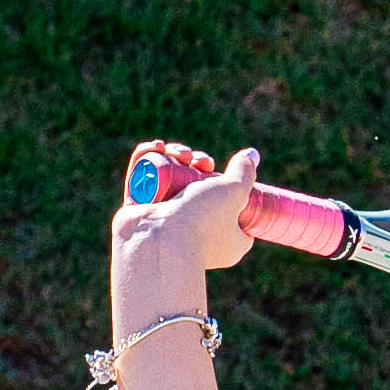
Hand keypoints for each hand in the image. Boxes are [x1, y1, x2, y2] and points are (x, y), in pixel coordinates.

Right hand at [110, 142, 258, 338]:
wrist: (158, 242)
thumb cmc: (202, 221)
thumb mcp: (234, 192)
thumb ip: (244, 172)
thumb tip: (252, 154)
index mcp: (224, 240)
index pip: (231, 211)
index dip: (226, 187)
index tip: (223, 173)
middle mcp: (193, 233)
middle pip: (195, 188)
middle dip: (196, 166)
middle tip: (197, 161)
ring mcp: (163, 223)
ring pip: (168, 181)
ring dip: (173, 159)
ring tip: (177, 153)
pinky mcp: (138, 212)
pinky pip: (141, 181)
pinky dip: (146, 160)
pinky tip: (155, 147)